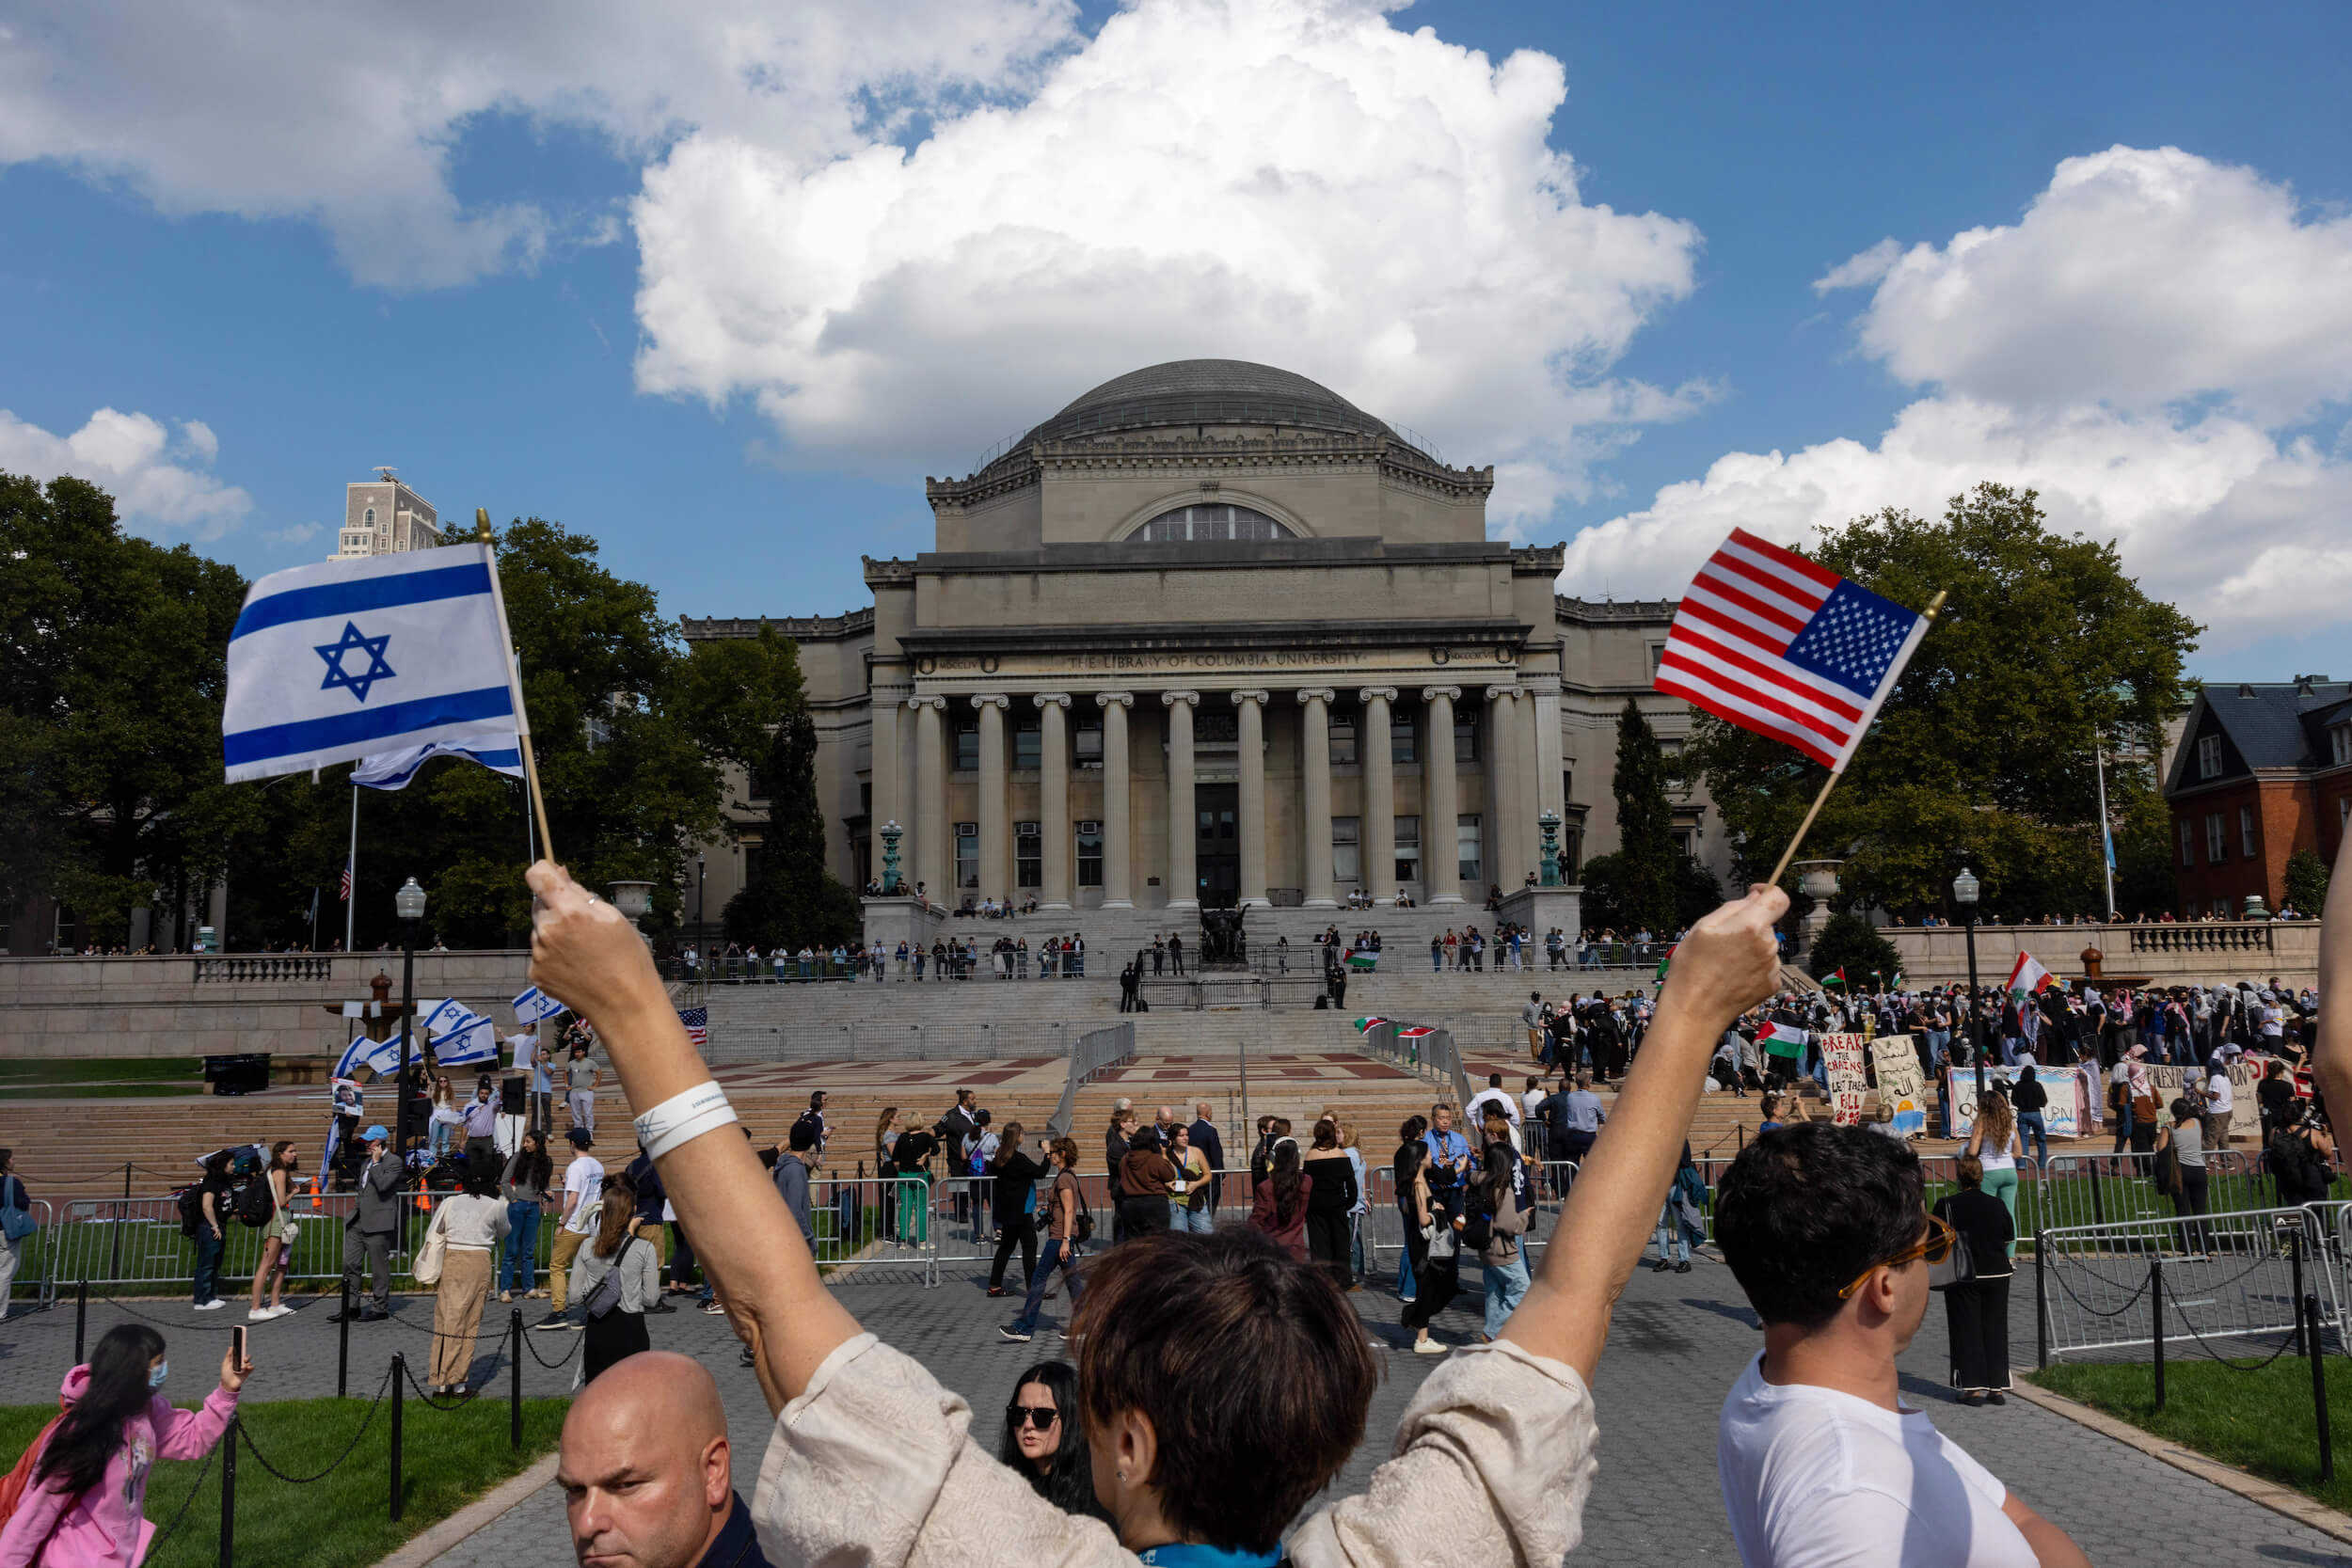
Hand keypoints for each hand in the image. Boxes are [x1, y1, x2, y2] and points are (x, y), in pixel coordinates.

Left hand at [219, 1347, 253, 1391]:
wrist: (228, 1384)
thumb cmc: (225, 1374)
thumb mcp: (225, 1365)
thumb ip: (228, 1356)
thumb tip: (231, 1347)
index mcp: (235, 1360)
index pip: (240, 1353)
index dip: (242, 1349)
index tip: (244, 1345)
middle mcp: (241, 1363)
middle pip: (246, 1356)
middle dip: (246, 1357)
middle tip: (244, 1359)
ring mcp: (245, 1367)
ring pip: (249, 1361)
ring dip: (247, 1363)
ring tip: (243, 1367)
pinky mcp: (248, 1372)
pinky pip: (252, 1367)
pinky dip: (251, 1366)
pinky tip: (247, 1368)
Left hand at [525, 861, 667, 1025]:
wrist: (624, 1005)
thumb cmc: (628, 959)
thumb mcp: (613, 917)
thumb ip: (580, 893)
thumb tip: (559, 872)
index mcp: (569, 912)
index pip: (537, 876)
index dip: (545, 872)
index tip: (555, 877)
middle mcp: (547, 931)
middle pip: (539, 904)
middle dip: (555, 908)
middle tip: (584, 926)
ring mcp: (538, 954)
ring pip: (539, 930)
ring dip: (554, 932)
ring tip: (583, 951)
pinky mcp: (536, 973)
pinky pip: (539, 953)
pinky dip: (553, 954)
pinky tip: (575, 966)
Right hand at [1658, 884, 1789, 1025]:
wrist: (1695, 1013)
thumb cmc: (1692, 969)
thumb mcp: (1701, 928)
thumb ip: (1732, 908)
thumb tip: (1754, 898)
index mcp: (1751, 926)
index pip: (1779, 898)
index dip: (1768, 892)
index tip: (1755, 895)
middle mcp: (1768, 945)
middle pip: (1766, 924)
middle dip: (1749, 926)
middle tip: (1722, 942)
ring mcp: (1773, 967)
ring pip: (1765, 946)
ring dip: (1751, 949)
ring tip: (1724, 964)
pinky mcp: (1773, 984)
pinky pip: (1766, 966)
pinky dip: (1753, 967)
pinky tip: (1733, 977)